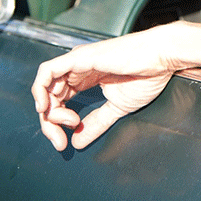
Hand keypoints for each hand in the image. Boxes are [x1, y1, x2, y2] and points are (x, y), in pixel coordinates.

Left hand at [32, 26, 179, 150]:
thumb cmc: (147, 75)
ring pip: (45, 86)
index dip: (56, 123)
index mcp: (86, 78)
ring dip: (47, 110)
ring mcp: (76, 62)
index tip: (65, 140)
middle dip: (49, 122)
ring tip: (65, 122)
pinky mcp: (78, 58)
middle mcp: (77, 69)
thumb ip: (97, 123)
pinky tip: (45, 106)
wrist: (161, 58)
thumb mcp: (117, 107)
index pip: (59, 101)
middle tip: (60, 138)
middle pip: (48, 96)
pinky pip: (47, 72)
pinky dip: (40, 89)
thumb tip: (78, 142)